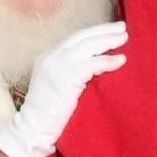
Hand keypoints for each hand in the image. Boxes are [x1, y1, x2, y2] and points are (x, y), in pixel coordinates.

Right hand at [0, 21, 127, 156]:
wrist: (32, 130)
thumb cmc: (46, 116)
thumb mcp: (56, 87)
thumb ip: (69, 74)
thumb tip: (93, 69)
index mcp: (47, 57)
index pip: (73, 39)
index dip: (92, 33)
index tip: (109, 30)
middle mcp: (50, 56)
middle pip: (81, 37)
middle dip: (103, 30)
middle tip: (122, 26)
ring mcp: (57, 65)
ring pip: (88, 46)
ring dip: (108, 40)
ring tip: (124, 37)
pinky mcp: (66, 77)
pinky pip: (92, 64)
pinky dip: (108, 61)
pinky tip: (121, 60)